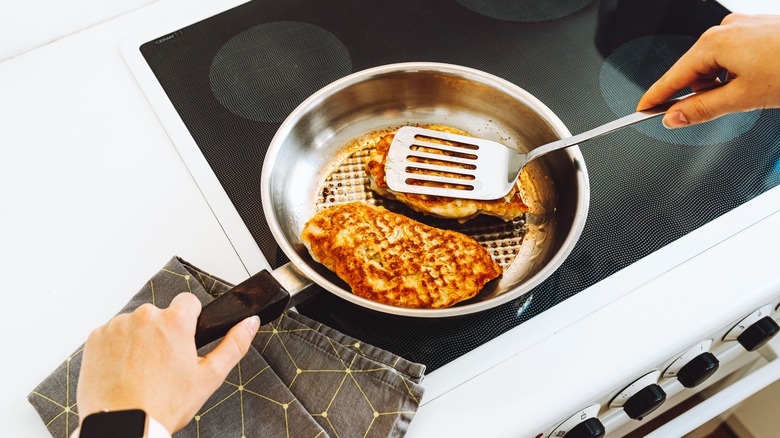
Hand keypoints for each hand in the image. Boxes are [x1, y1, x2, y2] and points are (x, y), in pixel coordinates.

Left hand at [76, 292, 260, 433]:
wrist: (123, 426)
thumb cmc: (162, 405)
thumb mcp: (208, 377)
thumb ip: (234, 344)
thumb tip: (249, 323)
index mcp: (174, 322)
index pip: (187, 302)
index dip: (190, 321)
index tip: (185, 339)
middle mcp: (144, 317)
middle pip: (160, 315)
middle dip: (163, 334)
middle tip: (163, 365)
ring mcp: (117, 326)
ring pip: (135, 325)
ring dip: (139, 341)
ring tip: (142, 372)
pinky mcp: (96, 338)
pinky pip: (112, 335)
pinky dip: (117, 349)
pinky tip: (124, 371)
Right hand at [637, 14, 779, 127]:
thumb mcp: (743, 98)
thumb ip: (701, 110)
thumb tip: (674, 118)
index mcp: (714, 43)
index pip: (673, 77)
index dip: (656, 97)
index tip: (641, 111)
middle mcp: (726, 28)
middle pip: (695, 70)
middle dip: (701, 93)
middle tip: (720, 110)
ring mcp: (744, 25)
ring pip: (718, 64)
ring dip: (725, 84)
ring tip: (753, 93)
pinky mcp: (760, 28)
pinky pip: (736, 54)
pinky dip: (740, 72)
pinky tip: (760, 81)